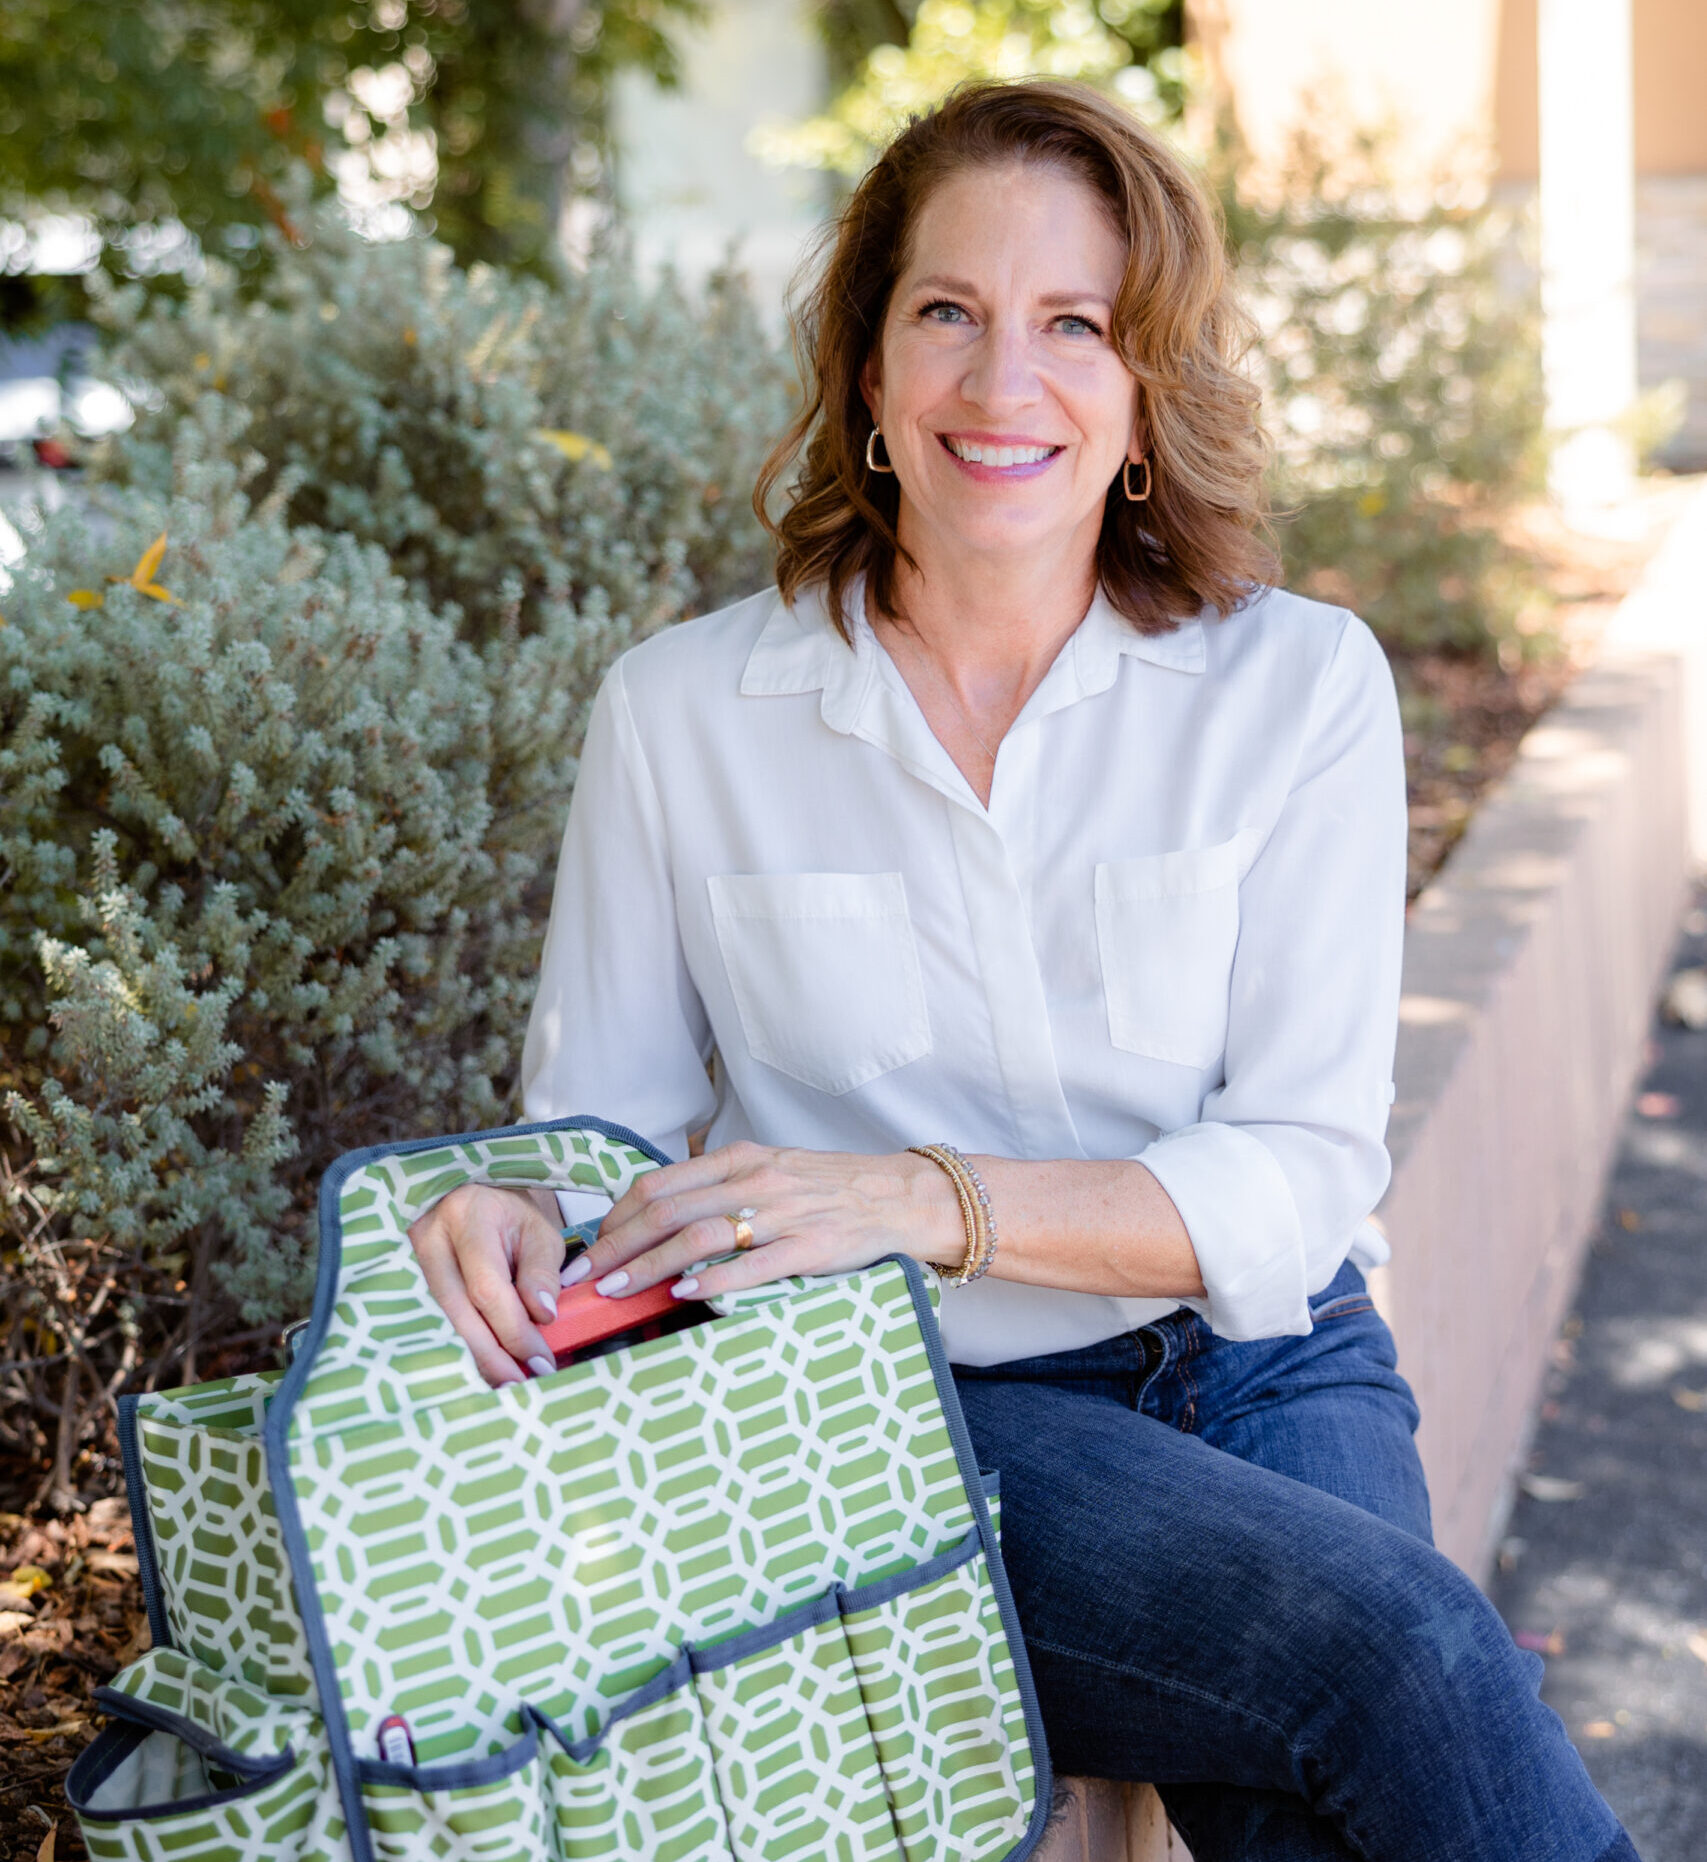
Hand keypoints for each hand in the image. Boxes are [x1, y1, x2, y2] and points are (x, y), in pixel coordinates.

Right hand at [408, 1183, 565, 1386]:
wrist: (476, 1198)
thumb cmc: (511, 1216)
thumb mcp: (540, 1233)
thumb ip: (542, 1273)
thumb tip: (543, 1316)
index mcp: (467, 1216)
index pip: (486, 1286)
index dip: (513, 1329)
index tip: (540, 1359)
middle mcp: (429, 1237)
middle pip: (456, 1310)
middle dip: (490, 1354)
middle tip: (520, 1383)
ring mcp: (408, 1258)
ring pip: (440, 1320)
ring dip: (474, 1356)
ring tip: (505, 1382)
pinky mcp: (404, 1278)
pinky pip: (432, 1320)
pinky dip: (459, 1346)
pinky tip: (482, 1367)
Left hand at [566, 1142, 963, 1303]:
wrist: (896, 1195)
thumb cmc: (825, 1187)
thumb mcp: (768, 1170)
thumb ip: (718, 1188)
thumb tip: (657, 1216)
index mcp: (739, 1159)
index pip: (659, 1184)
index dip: (616, 1216)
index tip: (589, 1246)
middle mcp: (755, 1181)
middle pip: (667, 1211)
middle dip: (616, 1245)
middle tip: (583, 1276)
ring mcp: (782, 1215)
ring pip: (700, 1236)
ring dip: (650, 1265)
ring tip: (617, 1290)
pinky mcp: (810, 1248)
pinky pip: (753, 1265)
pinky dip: (713, 1280)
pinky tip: (684, 1295)